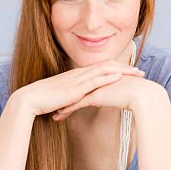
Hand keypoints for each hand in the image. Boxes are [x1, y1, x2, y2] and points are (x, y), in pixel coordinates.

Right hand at [14, 61, 145, 118]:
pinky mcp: (75, 88)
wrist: (30, 99)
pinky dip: (108, 78)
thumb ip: (72, 98)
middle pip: (107, 66)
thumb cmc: (44, 100)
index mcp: (77, 75)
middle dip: (125, 68)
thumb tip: (78, 103)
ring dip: (122, 71)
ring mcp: (78, 79)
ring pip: (104, 70)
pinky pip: (94, 80)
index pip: (101, 69)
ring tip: (136, 74)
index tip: (130, 73)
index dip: (117, 69)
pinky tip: (118, 77)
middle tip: (140, 72)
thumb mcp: (62, 98)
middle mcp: (79, 73)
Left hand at [52, 76, 162, 120]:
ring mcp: (94, 88)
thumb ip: (119, 95)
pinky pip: (76, 104)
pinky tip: (58, 116)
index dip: (75, 92)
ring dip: (62, 105)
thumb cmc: (138, 95)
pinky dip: (66, 110)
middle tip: (54, 104)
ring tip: (53, 113)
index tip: (66, 99)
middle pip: (75, 89)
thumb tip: (118, 99)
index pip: (84, 85)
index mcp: (102, 79)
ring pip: (73, 97)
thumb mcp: (125, 94)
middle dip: (64, 98)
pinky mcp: (93, 97)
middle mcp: (95, 81)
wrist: (141, 94)